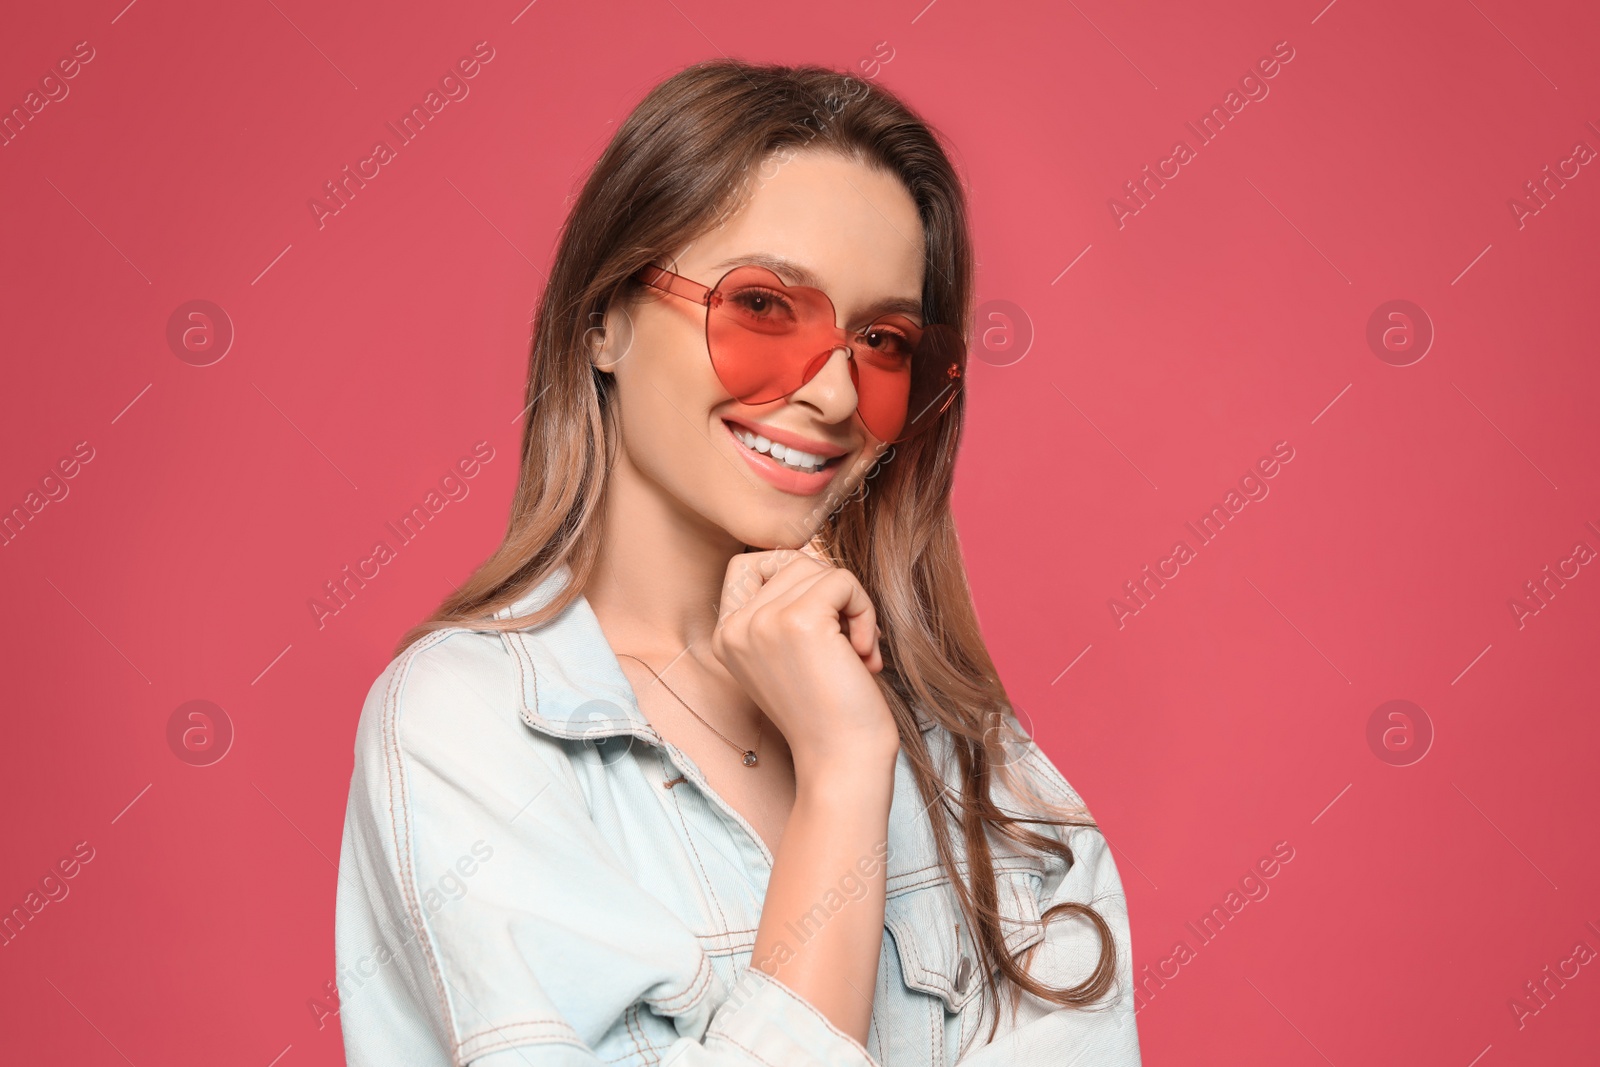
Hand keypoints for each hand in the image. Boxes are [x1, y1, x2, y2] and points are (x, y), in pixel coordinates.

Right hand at [711, 544, 898, 775]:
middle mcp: (734, 626)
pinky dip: (865, 610)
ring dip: (852, 605)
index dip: (794, 579)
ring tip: (858, 651)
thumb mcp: (790, 654)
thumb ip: (784, 608)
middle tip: (849, 645)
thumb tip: (811, 555)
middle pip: (791, 562)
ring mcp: (761, 621)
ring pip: (818, 568)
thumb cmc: (829, 712)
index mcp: (725, 635)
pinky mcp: (798, 620)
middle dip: (830, 596)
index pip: (750, 563)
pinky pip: (842, 580)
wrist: (842, 762)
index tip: (821, 626)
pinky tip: (865, 652)